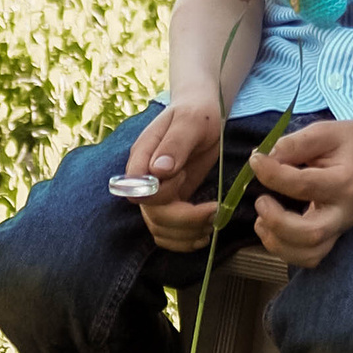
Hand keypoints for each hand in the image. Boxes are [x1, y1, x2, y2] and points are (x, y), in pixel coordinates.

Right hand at [128, 96, 229, 252]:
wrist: (202, 112)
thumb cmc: (196, 112)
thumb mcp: (191, 121)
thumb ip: (175, 144)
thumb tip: (159, 171)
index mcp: (142, 157)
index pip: (139, 192)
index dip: (164, 195)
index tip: (187, 179)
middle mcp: (144, 179)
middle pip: (152, 215)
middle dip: (184, 219)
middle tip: (213, 210)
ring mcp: (156, 193)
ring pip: (159, 228)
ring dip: (185, 234)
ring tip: (212, 223)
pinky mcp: (170, 202)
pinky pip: (166, 231)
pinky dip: (182, 240)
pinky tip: (203, 234)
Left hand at [245, 116, 352, 267]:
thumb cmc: (350, 142)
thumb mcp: (324, 132)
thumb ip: (294, 144)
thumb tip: (262, 158)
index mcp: (345, 182)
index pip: (304, 185)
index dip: (273, 174)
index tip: (256, 160)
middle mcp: (345, 213)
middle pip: (310, 234)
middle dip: (277, 222)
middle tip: (261, 200)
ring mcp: (341, 229)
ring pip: (310, 254)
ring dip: (278, 243)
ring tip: (262, 220)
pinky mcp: (334, 237)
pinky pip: (309, 257)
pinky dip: (285, 250)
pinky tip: (272, 229)